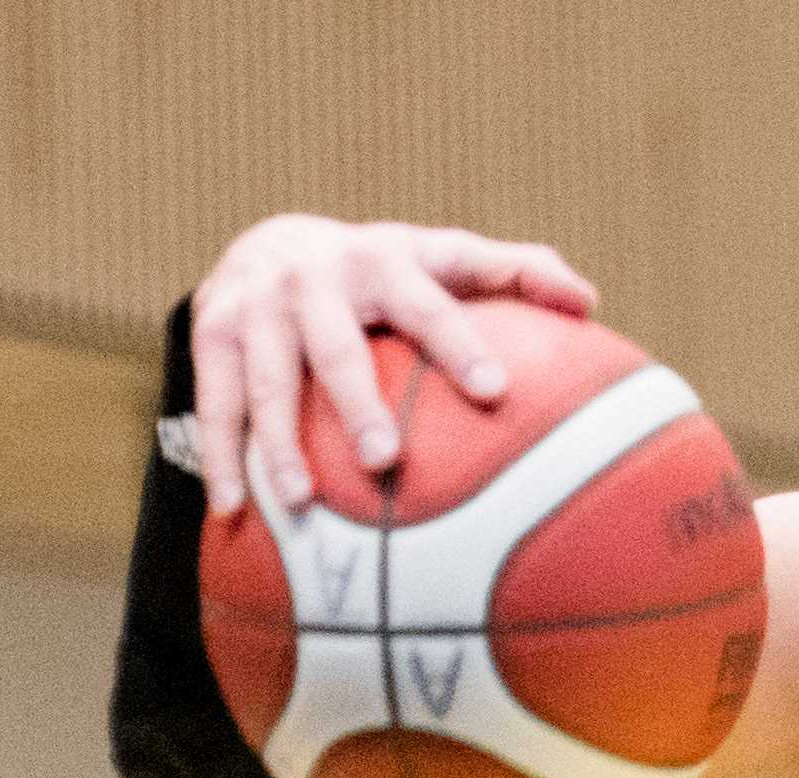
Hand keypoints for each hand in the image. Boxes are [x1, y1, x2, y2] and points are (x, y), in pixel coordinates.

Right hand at [191, 213, 599, 517]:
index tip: (497, 392)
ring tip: (301, 500)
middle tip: (385, 458)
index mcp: (385, 264)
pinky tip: (233, 511)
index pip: (432, 304)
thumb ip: (517, 274)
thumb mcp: (444, 259)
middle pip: (338, 348)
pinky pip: (214, 402)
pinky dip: (224, 456)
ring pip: (268, 381)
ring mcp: (258, 307)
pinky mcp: (211, 332)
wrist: (270, 244)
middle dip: (356, 402)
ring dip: (280, 442)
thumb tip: (587, 301)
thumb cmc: (388, 274)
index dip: (461, 344)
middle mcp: (315, 280)